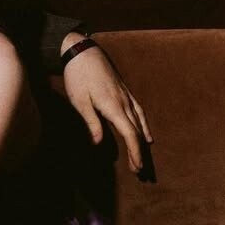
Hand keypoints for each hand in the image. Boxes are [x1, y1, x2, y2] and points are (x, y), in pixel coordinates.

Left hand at [62, 40, 151, 172]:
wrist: (83, 51)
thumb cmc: (77, 76)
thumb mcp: (79, 101)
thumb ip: (91, 122)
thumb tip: (98, 143)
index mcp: (113, 106)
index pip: (129, 134)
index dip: (135, 152)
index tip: (138, 167)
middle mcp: (124, 102)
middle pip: (137, 131)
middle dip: (140, 152)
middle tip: (141, 172)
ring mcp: (126, 96)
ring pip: (140, 122)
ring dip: (143, 141)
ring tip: (145, 157)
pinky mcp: (124, 91)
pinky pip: (139, 112)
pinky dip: (144, 125)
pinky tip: (146, 133)